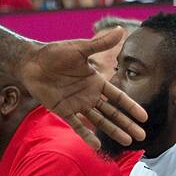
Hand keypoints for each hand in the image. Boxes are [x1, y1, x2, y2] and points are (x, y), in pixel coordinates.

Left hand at [21, 29, 146, 145]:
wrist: (31, 62)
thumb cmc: (55, 53)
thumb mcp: (80, 48)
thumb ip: (100, 44)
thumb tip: (121, 29)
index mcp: (95, 81)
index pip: (117, 97)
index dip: (130, 107)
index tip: (144, 117)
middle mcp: (89, 95)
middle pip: (112, 113)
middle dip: (127, 124)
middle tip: (141, 137)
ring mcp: (77, 104)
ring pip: (99, 121)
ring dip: (113, 131)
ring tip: (127, 142)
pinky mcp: (63, 111)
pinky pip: (77, 125)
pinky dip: (87, 135)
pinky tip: (97, 145)